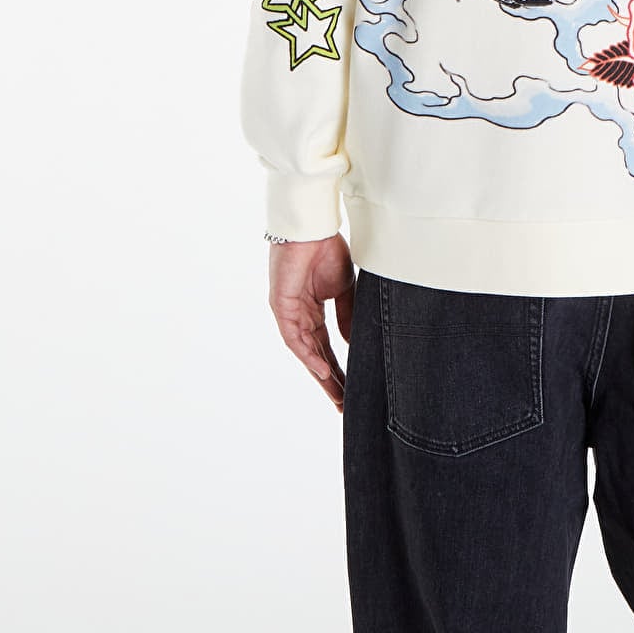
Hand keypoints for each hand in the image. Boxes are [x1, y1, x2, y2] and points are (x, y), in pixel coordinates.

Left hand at [267, 234, 355, 410]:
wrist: (313, 227)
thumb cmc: (326, 249)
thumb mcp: (344, 288)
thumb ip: (347, 315)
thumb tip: (352, 343)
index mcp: (313, 311)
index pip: (326, 347)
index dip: (338, 369)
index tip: (352, 389)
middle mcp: (299, 316)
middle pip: (315, 356)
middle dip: (330, 381)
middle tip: (344, 404)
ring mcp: (289, 313)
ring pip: (305, 352)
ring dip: (320, 375)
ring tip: (337, 395)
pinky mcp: (281, 307)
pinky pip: (295, 338)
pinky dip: (309, 355)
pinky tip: (322, 371)